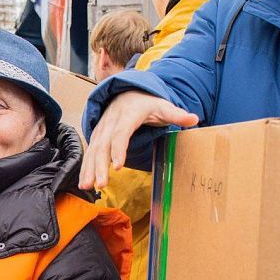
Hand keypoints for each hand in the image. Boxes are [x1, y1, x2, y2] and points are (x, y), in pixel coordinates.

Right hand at [78, 90, 197, 189]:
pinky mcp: (97, 137)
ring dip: (89, 169)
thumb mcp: (162, 106)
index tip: (117, 166)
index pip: (121, 133)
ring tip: (88, 186)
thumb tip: (194, 118)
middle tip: (101, 184)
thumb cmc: (147, 103)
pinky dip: (85, 168)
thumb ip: (177, 114)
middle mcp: (111, 122)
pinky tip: (85, 183)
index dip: (118, 149)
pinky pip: (89, 153)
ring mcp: (102, 129)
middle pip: (103, 145)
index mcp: (128, 114)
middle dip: (100, 165)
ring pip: (93, 150)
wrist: (126, 93)